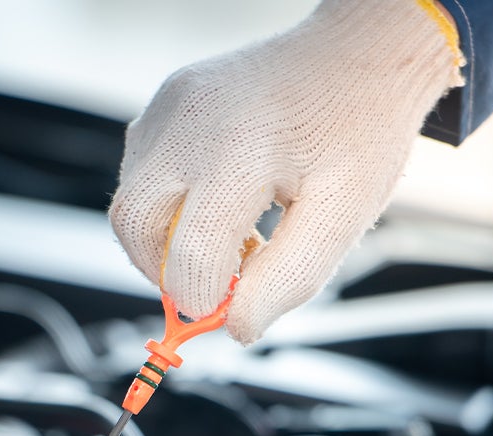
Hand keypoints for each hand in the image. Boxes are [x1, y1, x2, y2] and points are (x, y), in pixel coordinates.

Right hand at [109, 0, 463, 344]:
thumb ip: (289, 278)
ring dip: (166, 237)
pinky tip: (223, 202)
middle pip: (133, 226)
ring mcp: (171, 105)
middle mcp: (190, 124)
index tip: (232, 309)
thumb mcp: (343, 215)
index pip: (190, 256)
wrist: (361, 51)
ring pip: (131, 198)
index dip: (205, 299)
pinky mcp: (167, 98)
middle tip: (215, 284)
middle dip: (164, 272)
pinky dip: (169, 202)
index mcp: (239, 153)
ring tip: (232, 238)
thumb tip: (236, 327)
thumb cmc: (360, 129)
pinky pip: (143, 167)